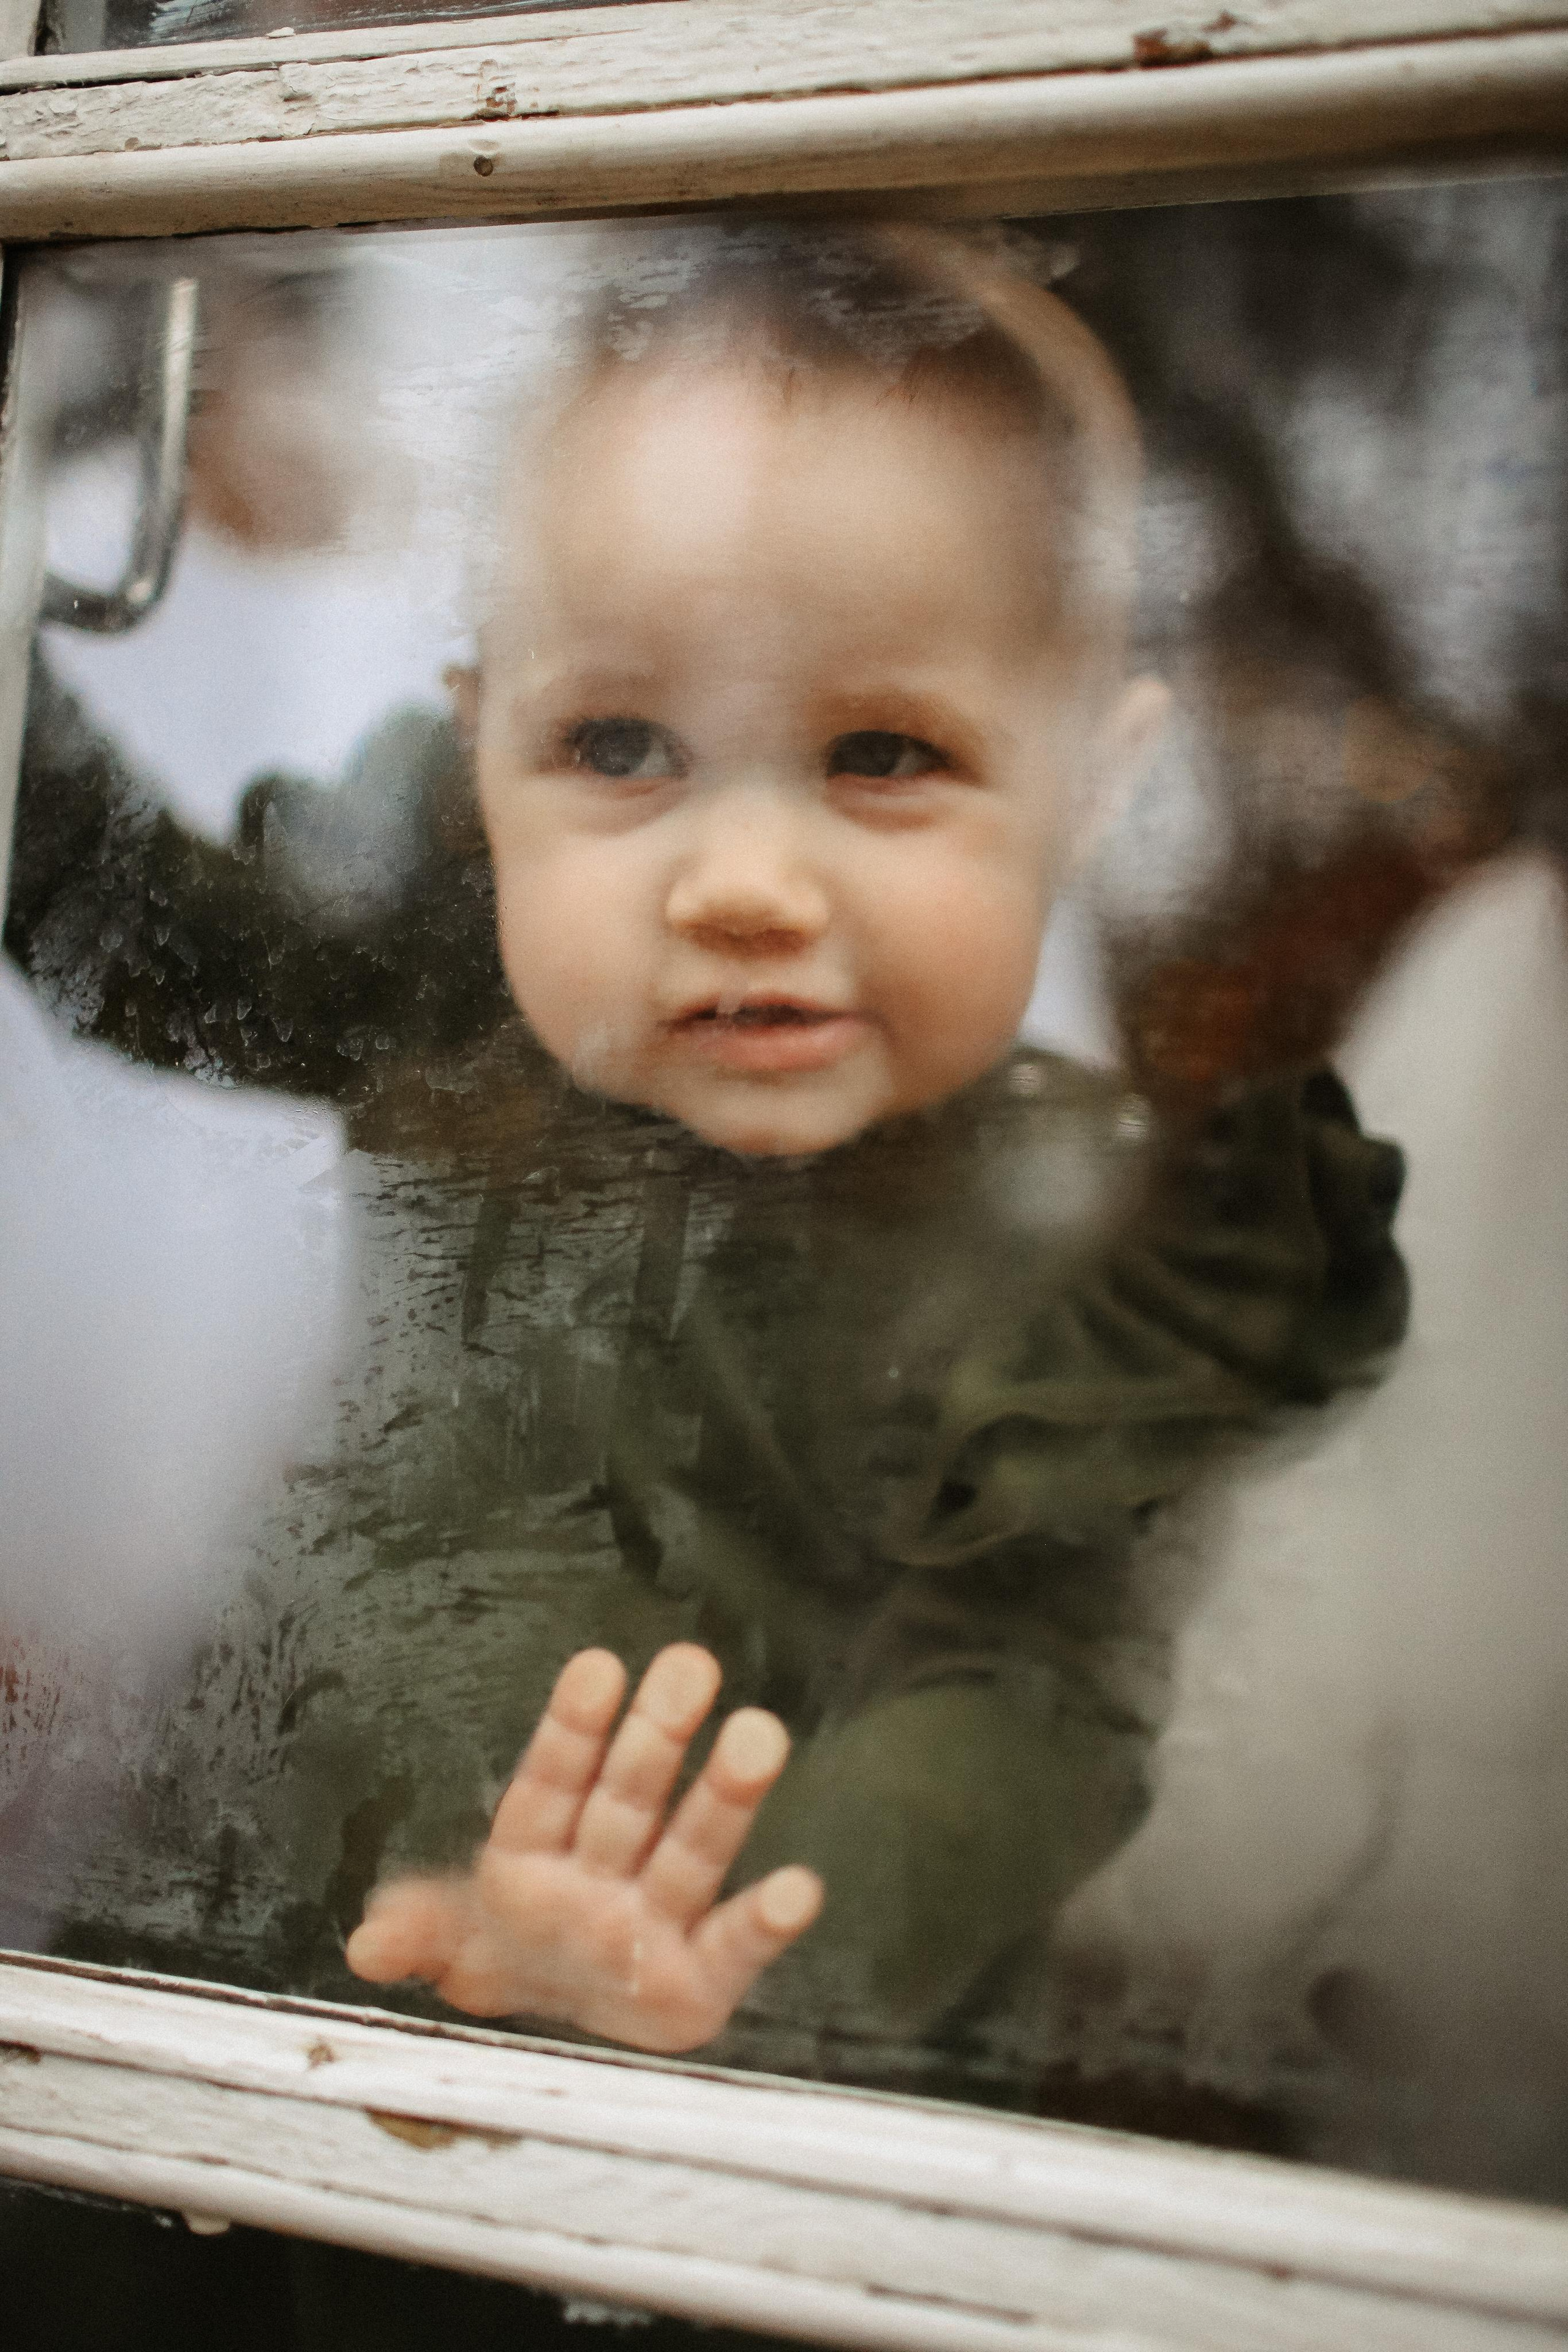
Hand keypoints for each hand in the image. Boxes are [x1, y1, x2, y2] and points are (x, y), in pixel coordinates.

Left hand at [345, 1644, 822, 2053]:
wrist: (559, 2051)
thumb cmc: (511, 1961)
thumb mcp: (454, 1950)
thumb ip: (420, 1935)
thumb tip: (369, 1945)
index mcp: (536, 1853)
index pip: (552, 1782)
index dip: (572, 1728)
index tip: (597, 1666)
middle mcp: (603, 1873)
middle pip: (630, 1797)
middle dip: (658, 1734)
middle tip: (690, 1663)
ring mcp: (657, 1921)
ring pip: (691, 1850)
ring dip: (725, 1794)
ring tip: (760, 1732)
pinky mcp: (700, 1983)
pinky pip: (736, 1946)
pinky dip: (768, 1921)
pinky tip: (802, 1888)